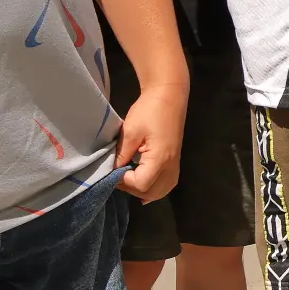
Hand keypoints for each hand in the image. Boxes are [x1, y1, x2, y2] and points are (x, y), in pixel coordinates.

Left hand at [114, 85, 185, 202]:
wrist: (169, 97)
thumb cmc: (149, 111)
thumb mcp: (130, 132)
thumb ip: (121, 155)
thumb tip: (113, 171)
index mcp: (160, 158)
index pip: (141, 184)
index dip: (124, 182)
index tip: (113, 171)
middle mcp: (171, 166)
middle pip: (152, 192)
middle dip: (132, 189)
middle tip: (118, 177)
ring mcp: (175, 165)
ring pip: (161, 191)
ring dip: (144, 191)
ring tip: (129, 181)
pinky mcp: (175, 161)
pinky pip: (167, 184)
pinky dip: (155, 188)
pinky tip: (144, 186)